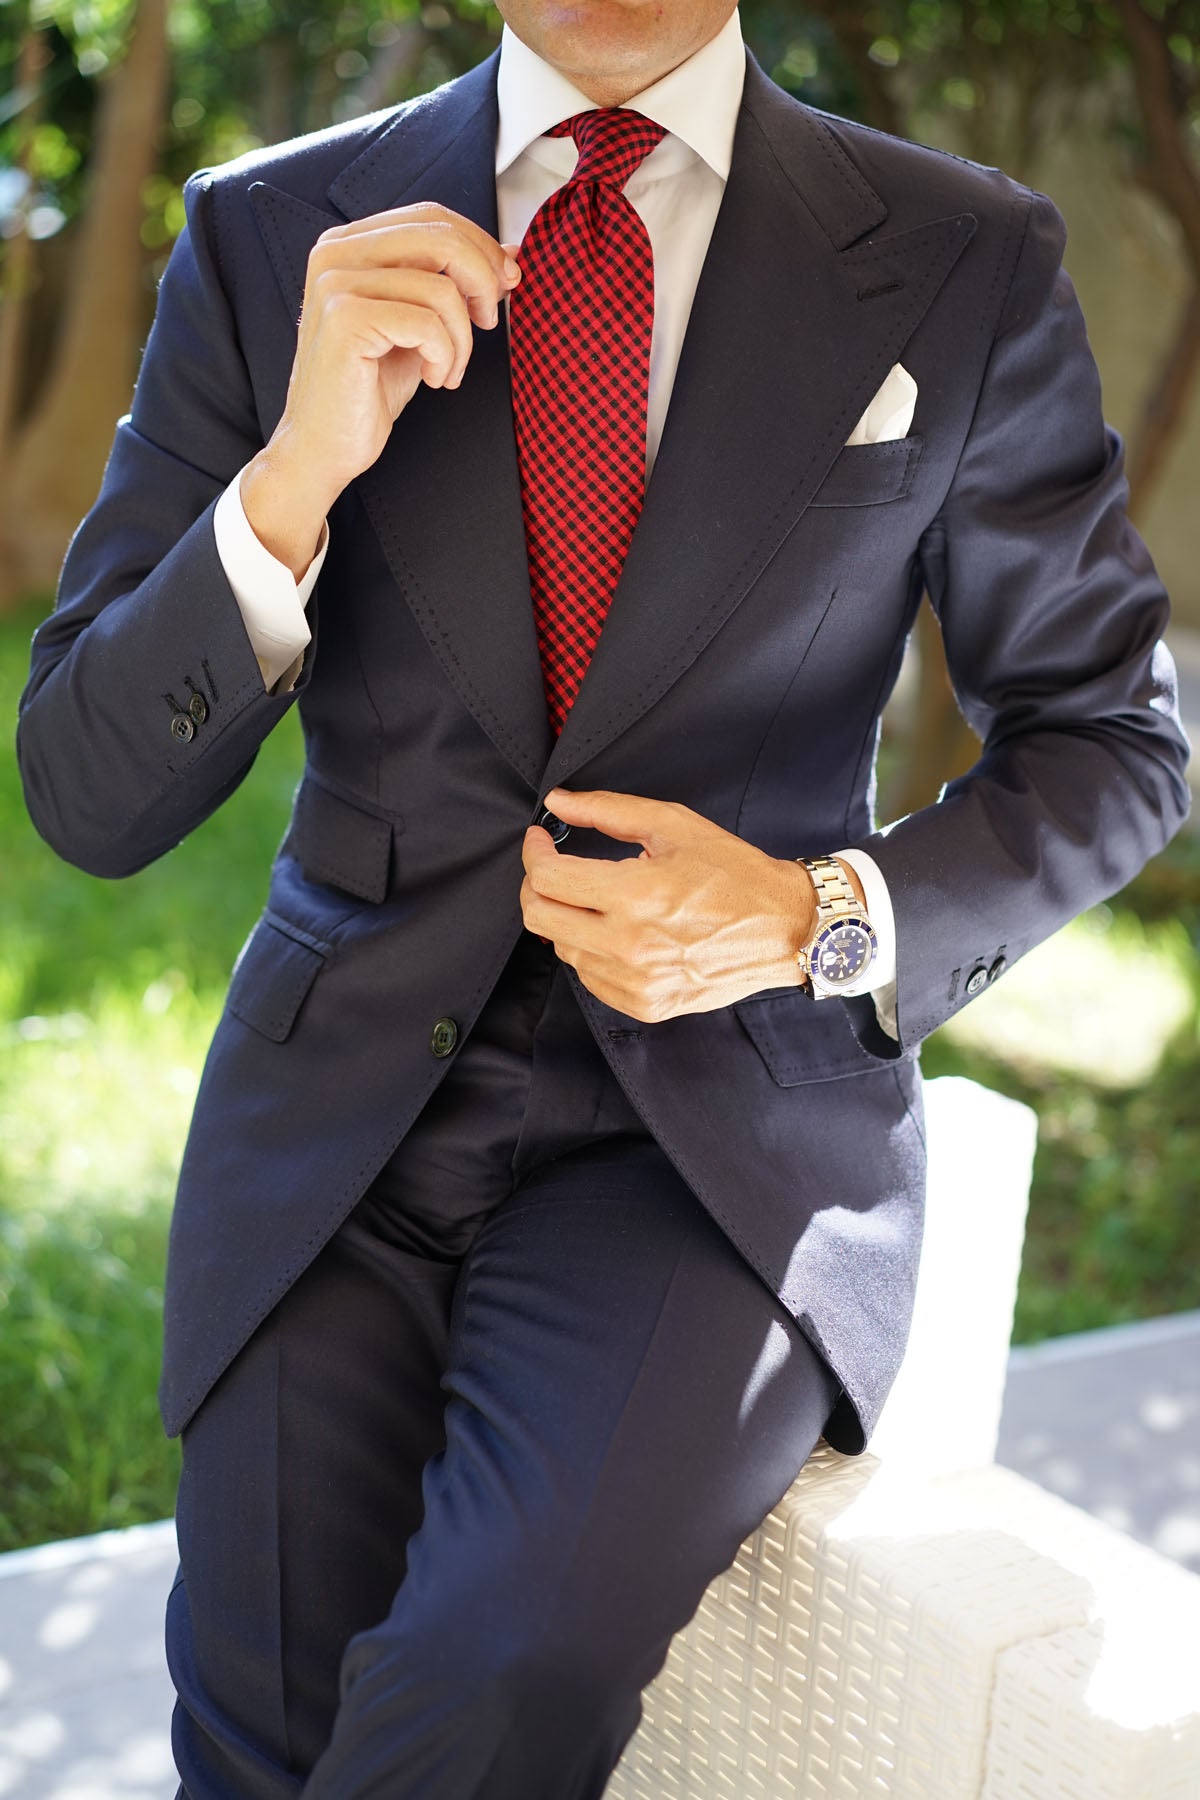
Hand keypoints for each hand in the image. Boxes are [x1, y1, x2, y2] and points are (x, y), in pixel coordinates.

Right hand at [240, 204, 522, 575]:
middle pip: (440, 238)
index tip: (505, 284)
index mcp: (349, 244)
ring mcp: (335, 283)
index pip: (431, 217)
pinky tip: (434, 379)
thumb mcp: (421, 326)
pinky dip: (445, 356)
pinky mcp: (343, 319)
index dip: (480, 246)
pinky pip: (427, 323)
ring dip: (462, 339)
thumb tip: (509, 252)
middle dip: (483, 281)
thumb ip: (454, 283)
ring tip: (448, 371)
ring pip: (441, 288)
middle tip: (488, 322)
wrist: (323, 447)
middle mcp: (334, 253)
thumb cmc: (368, 390)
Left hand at [519, 787, 821, 1022]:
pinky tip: (618, 931)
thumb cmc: (734, 873)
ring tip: (597, 899)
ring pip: (562, 949)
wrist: (783, 929)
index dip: (534, 853)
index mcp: (635, 895)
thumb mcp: (674, 826)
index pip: (548, 879)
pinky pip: (590, 978)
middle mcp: (630, 945)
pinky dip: (591, 951)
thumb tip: (558, 803)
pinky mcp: (645, 1005)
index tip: (540, 840)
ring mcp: (636, 982)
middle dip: (537, 885)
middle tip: (554, 867)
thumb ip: (608, 810)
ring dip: (567, 919)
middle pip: (540, 917)